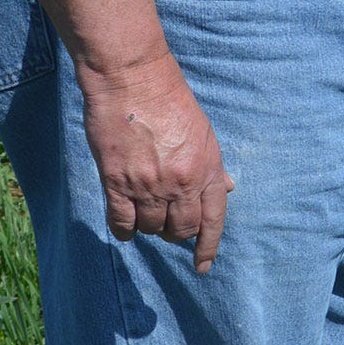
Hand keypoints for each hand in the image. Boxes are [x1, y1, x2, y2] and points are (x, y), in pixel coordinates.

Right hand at [78, 53, 233, 271]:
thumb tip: (226, 189)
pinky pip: (122, 223)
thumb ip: (211, 165)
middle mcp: (181, 182)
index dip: (208, 246)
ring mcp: (149, 185)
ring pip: (151, 228)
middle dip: (176, 231)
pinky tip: (126, 224)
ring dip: (150, 226)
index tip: (202, 265)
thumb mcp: (203, 132)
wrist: (133, 79)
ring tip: (145, 209)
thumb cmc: (170, 99)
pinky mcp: (117, 183)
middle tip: (167, 220)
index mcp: (207, 168)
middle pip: (181, 229)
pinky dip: (125, 230)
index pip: (214, 219)